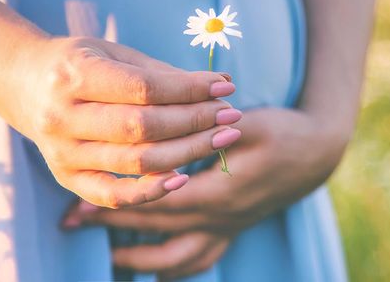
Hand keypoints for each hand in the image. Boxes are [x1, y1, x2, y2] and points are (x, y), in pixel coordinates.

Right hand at [4, 36, 242, 207]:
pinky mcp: (66, 179)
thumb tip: (221, 84)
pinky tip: (183, 178)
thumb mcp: (115, 54)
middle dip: (196, 122)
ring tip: (222, 138)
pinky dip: (151, 191)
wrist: (24, 85)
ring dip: (188, 152)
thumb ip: (163, 73)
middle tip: (231, 115)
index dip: (189, 90)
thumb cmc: (82, 64)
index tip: (225, 87)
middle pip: (143, 127)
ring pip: (137, 162)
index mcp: (75, 76)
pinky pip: (114, 196)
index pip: (144, 89)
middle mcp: (63, 117)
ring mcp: (63, 152)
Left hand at [63, 108, 350, 275]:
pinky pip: (198, 260)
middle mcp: (220, 219)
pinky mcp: (232, 229)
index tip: (80, 201)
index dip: (118, 203)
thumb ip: (209, 131)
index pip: (158, 203)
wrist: (317, 153)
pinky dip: (171, 268)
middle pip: (156, 230)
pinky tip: (149, 265)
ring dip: (138, 258)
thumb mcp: (251, 123)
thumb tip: (168, 132)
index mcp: (220, 193)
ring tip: (106, 255)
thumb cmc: (283, 132)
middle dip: (112, 226)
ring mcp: (227, 228)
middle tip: (73, 220)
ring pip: (176, 257)